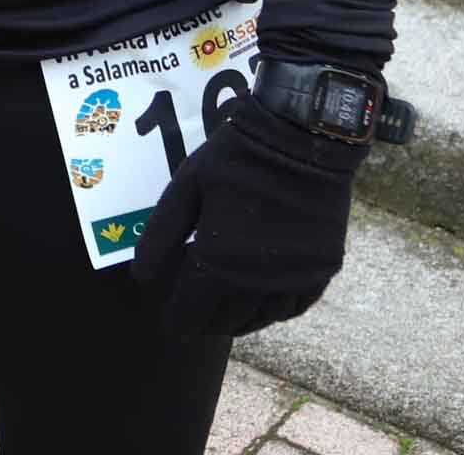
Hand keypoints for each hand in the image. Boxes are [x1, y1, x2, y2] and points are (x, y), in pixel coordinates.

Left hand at [131, 96, 365, 335]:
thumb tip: (141, 277)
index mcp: (221, 262)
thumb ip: (160, 236)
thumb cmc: (234, 161)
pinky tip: (263, 304)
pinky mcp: (323, 268)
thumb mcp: (184, 189)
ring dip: (241, 321)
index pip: (192, 312)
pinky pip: (297, 305)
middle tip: (194, 317)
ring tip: (224, 315)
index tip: (169, 324)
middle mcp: (259, 280)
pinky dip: (276, 311)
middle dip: (206, 322)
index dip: (178, 322)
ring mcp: (295, 277)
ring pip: (264, 318)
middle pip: (228, 320)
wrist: (299, 140)